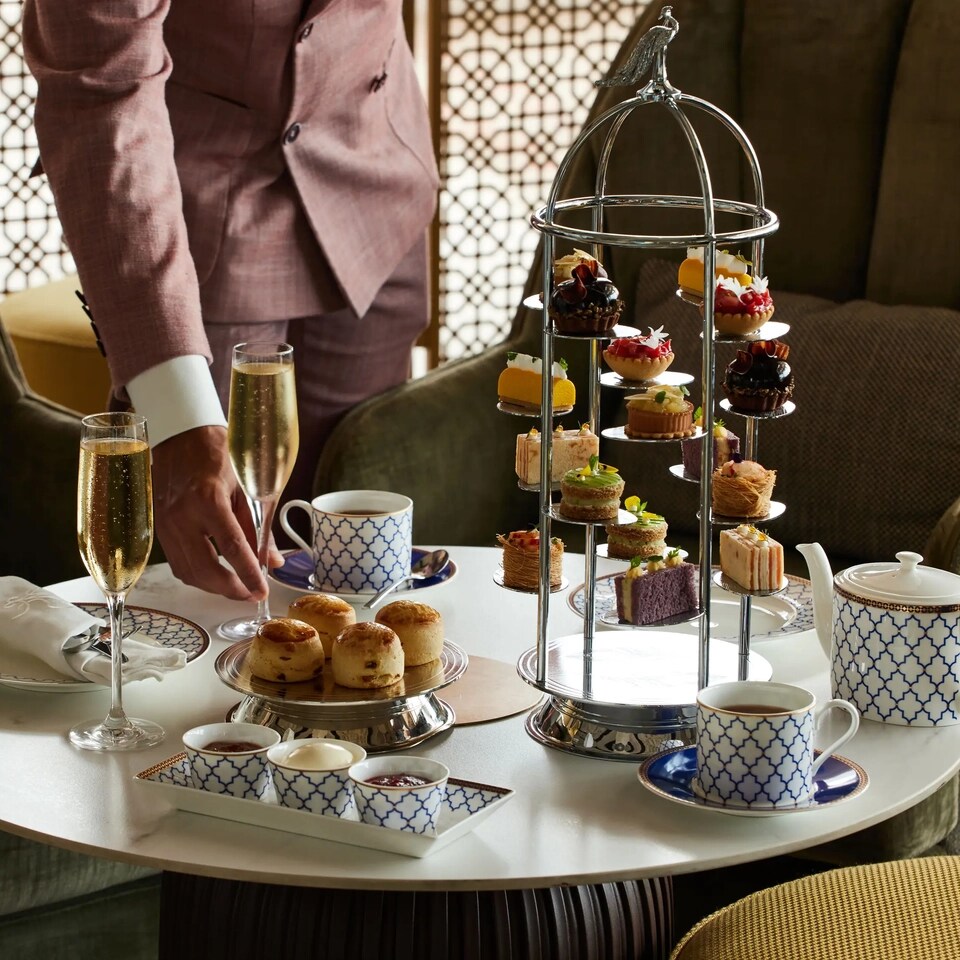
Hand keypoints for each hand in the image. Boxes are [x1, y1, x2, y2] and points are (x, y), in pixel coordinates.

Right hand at [151, 426, 282, 600]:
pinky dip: (197, 574)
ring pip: (188, 571)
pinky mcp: (158, 527)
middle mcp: (182, 515)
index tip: (261, 591)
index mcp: (208, 500)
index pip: (232, 548)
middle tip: (251, 594)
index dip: (248, 574)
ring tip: (236, 587)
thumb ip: (259, 527)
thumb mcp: (247, 485)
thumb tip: (272, 561)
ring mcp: (166, 522)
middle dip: (230, 589)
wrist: (181, 435)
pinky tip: (214, 574)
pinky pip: (177, 562)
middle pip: (205, 568)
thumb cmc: (218, 454)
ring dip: (213, 586)